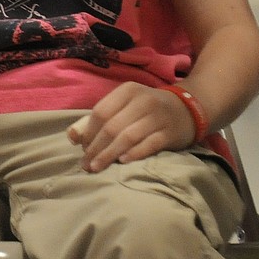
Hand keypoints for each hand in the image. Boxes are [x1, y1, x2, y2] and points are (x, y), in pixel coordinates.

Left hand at [67, 82, 195, 172]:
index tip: (82, 148)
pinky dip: (134, 154)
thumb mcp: (126, 105)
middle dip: (95, 147)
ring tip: (97, 168)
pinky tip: (123, 162)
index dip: (88, 132)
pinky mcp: (169, 133)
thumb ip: (101, 117)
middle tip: (86, 165)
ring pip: (128, 137)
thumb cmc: (148, 109)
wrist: (187, 109)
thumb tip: (71, 136)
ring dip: (109, 154)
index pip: (101, 111)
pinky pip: (149, 145)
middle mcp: (143, 100)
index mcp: (128, 90)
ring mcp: (158, 116)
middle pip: (112, 126)